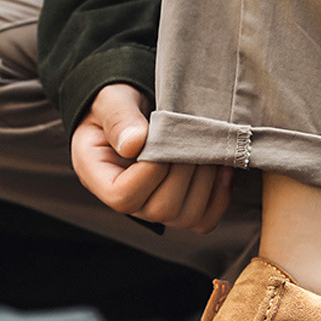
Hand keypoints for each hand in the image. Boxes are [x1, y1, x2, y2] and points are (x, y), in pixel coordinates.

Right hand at [71, 83, 232, 232]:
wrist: (138, 111)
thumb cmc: (119, 105)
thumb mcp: (111, 100)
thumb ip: (118, 118)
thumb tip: (134, 143)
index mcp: (99, 178)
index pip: (123, 197)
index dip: (150, 172)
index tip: (161, 138)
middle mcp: (129, 202)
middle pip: (160, 209)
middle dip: (184, 170)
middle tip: (193, 135)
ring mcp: (157, 209)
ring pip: (187, 216)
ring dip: (205, 180)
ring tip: (206, 146)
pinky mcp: (182, 208)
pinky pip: (204, 219)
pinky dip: (219, 196)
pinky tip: (220, 166)